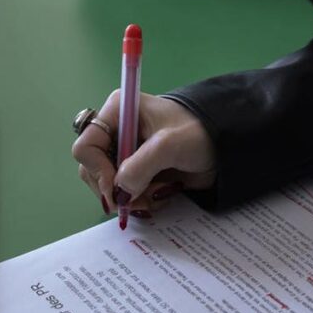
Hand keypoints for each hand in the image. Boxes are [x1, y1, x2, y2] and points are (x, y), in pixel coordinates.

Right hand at [72, 91, 215, 213]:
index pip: (86, 147)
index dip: (98, 171)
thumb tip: (119, 193)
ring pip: (109, 187)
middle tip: (141, 198)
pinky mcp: (138, 172)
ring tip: (159, 193)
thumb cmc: (200, 134)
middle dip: (117, 189)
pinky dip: (142, 200)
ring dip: (132, 197)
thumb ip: (140, 167)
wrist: (226, 149)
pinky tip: (163, 193)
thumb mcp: (169, 146)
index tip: (118, 190)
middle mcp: (117, 132)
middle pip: (93, 171)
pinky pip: (126, 194)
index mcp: (117, 112)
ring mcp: (126, 153)